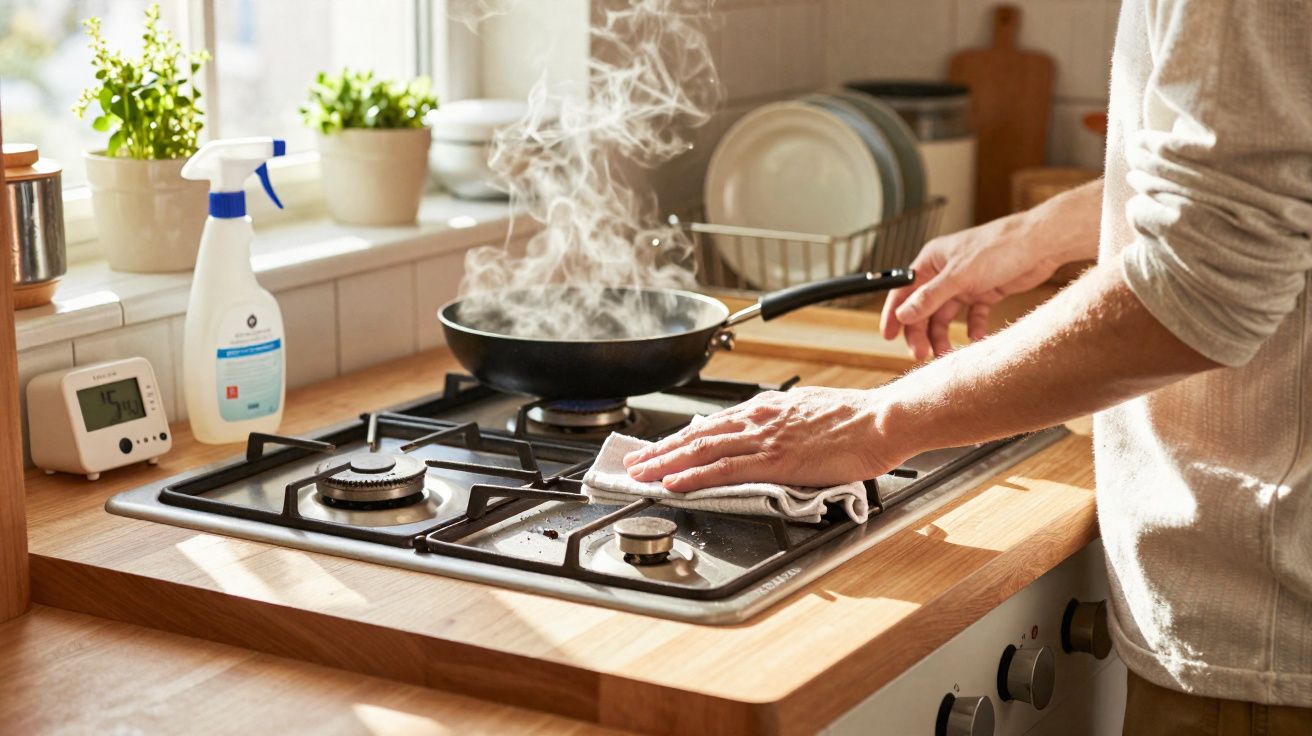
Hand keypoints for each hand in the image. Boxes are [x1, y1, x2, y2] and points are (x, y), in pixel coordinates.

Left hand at [622, 387, 907, 491]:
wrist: (883, 420)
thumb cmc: (860, 420)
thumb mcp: (814, 413)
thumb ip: (787, 424)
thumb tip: (772, 437)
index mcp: (770, 408)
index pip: (715, 423)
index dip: (683, 437)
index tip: (662, 447)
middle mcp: (760, 418)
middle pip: (698, 434)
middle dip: (662, 449)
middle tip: (635, 462)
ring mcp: (765, 438)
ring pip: (701, 449)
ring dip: (666, 462)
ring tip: (641, 473)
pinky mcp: (774, 460)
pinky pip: (723, 468)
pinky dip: (693, 475)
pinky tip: (673, 482)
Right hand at [880, 214, 1060, 359]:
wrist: (1041, 243)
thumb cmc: (999, 247)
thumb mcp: (959, 276)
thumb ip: (929, 297)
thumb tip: (903, 315)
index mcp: (931, 261)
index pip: (904, 291)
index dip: (894, 314)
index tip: (888, 336)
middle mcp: (945, 273)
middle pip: (923, 308)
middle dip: (920, 332)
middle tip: (921, 354)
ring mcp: (965, 283)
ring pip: (945, 316)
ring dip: (943, 335)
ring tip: (946, 353)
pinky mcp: (985, 292)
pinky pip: (972, 316)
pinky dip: (972, 329)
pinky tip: (975, 337)